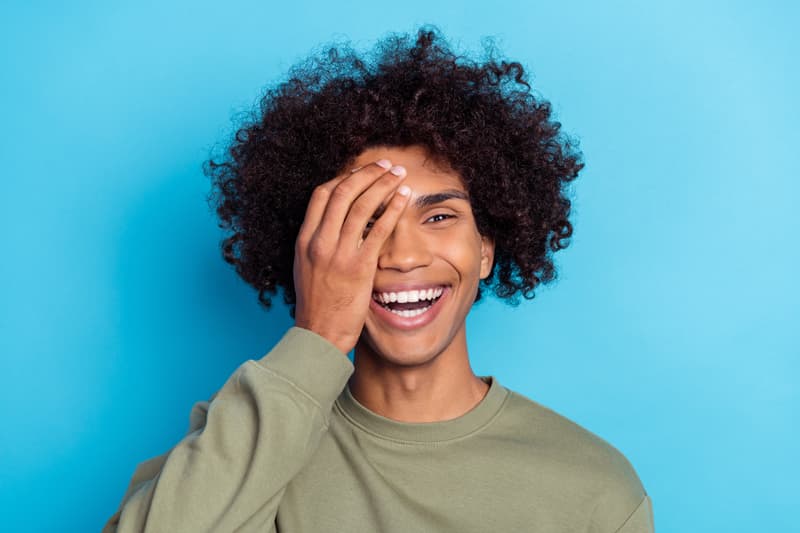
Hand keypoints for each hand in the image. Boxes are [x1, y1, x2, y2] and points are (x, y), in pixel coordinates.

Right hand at [293, 159, 410, 353]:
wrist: (319, 336)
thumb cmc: (317, 306)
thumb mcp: (307, 269)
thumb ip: (318, 246)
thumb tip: (333, 228)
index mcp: (304, 240)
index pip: (321, 194)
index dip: (343, 178)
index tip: (360, 173)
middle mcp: (318, 242)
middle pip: (342, 192)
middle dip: (366, 173)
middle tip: (384, 165)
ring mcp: (338, 254)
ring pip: (362, 204)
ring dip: (383, 183)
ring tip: (399, 174)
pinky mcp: (359, 268)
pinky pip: (379, 229)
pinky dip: (393, 208)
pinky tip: (405, 198)